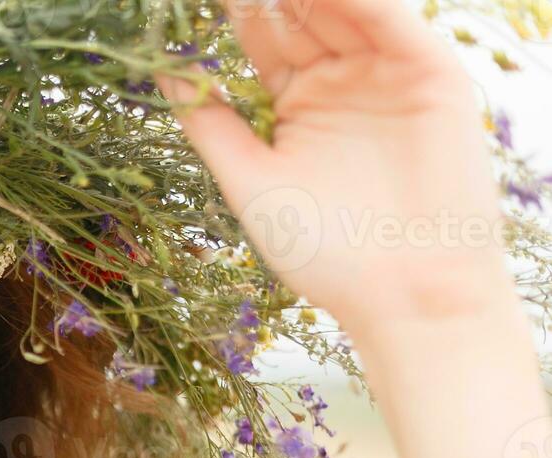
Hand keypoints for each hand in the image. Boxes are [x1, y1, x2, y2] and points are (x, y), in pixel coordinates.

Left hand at [154, 0, 518, 339]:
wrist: (402, 294)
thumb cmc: (323, 251)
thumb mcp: (249, 180)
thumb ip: (209, 124)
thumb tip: (163, 71)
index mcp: (292, 103)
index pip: (257, 35)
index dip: (227, 9)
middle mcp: (337, 79)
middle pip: (296, 10)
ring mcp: (383, 73)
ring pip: (340, 7)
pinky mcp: (430, 74)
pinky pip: (390, 22)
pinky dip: (357, 0)